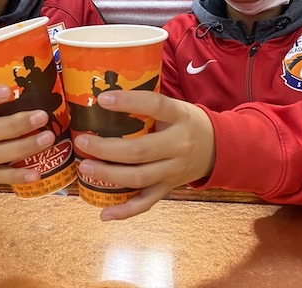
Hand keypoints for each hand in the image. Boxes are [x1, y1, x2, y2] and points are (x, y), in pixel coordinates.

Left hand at [74, 90, 214, 220]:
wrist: (219, 147)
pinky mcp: (169, 188)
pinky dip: (125, 211)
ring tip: (85, 167)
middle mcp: (178, 145)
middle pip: (140, 151)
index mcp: (179, 117)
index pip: (155, 105)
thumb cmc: (186, 122)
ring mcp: (174, 170)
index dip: (128, 102)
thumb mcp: (175, 106)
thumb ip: (148, 102)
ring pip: (139, 178)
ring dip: (109, 175)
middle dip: (107, 148)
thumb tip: (107, 89)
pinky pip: (147, 202)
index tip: (102, 99)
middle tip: (83, 142)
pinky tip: (104, 213)